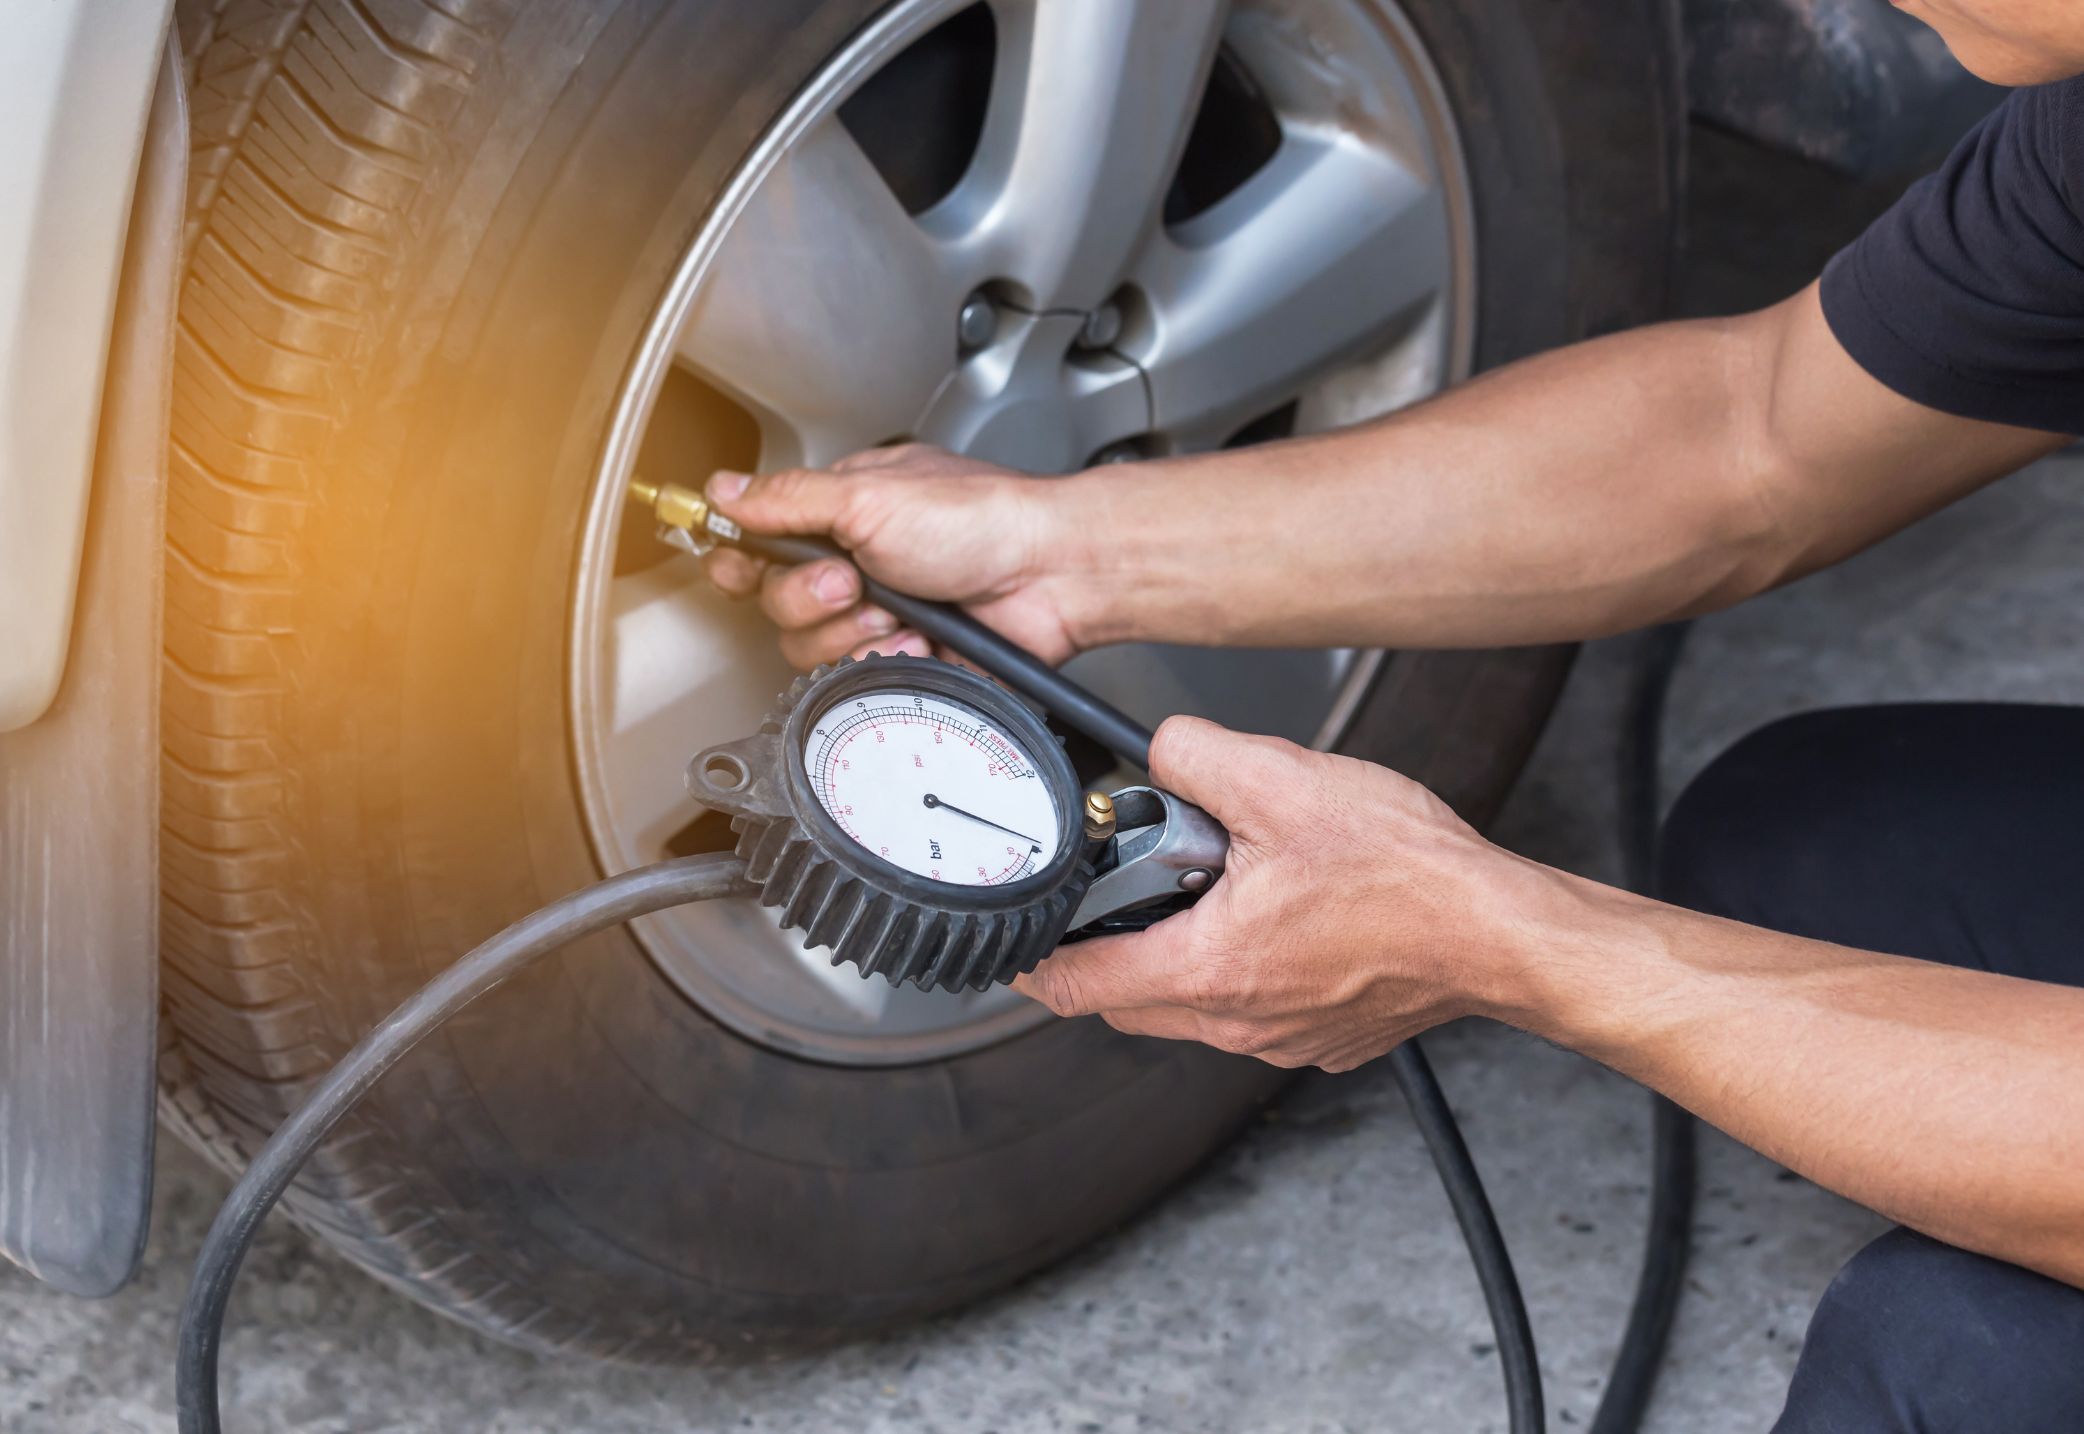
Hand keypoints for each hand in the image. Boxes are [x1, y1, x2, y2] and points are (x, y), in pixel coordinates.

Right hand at [701, 444, 1091, 668]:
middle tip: (853, 581)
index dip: (740, 559)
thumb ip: (788, 499)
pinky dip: (887, 660)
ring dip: (853, 632)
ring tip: (901, 610)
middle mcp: (854, 565)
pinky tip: (920, 641)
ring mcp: (879, 615)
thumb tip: (725, 490)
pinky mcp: (903, 658)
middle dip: (810, 598)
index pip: (758, 542)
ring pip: (810, 648)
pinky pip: (858, 678)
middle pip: (775, 604)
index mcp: (840, 513)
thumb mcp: (870, 495)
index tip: (739, 566)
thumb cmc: (982, 519)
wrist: (1051, 574)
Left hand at [1014, 715, 1567, 1070]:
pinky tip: (1278, 913)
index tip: (1012, 944)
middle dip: (1108, 947)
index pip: (1078, 987)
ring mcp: (1282, 1039)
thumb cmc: (1409, 875)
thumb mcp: (1283, 780)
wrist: (1501, 932)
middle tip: (1121, 889)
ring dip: (1180, 953)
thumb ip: (1197, 755)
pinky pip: (1252, 1010)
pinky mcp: (1323, 1039)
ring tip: (1215, 887)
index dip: (1031, 964)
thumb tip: (1162, 748)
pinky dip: (1241, 968)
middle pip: (1127, 1001)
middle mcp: (1238, 1022)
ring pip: (1191, 1006)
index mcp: (1209, 968)